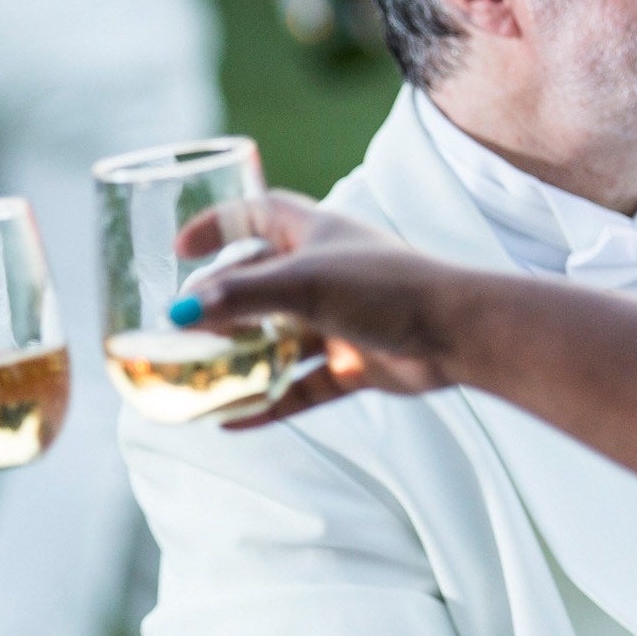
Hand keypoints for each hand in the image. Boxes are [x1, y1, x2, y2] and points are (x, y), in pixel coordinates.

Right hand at [171, 192, 464, 423]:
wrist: (458, 333)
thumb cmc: (387, 288)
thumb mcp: (304, 284)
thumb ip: (240, 297)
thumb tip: (177, 314)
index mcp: (314, 233)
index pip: (255, 214)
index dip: (217, 225)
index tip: (180, 250)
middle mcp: (326, 272)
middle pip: (259, 284)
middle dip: (221, 307)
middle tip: (182, 328)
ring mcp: (341, 319)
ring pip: (279, 340)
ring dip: (242, 359)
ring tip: (198, 377)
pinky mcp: (355, 364)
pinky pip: (302, 387)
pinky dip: (269, 403)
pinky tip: (231, 422)